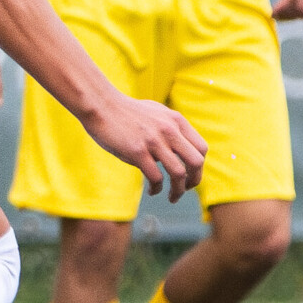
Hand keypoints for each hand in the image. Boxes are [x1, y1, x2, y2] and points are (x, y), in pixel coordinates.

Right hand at [82, 96, 205, 203]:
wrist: (101, 105)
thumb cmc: (126, 111)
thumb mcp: (156, 112)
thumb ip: (171, 127)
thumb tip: (180, 146)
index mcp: (176, 120)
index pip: (201, 148)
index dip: (199, 167)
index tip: (190, 176)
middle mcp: (169, 130)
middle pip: (196, 162)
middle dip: (194, 181)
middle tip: (186, 189)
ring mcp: (154, 141)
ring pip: (178, 173)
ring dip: (178, 191)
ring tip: (172, 197)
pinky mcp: (137, 151)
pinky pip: (156, 177)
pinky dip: (157, 188)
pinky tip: (152, 191)